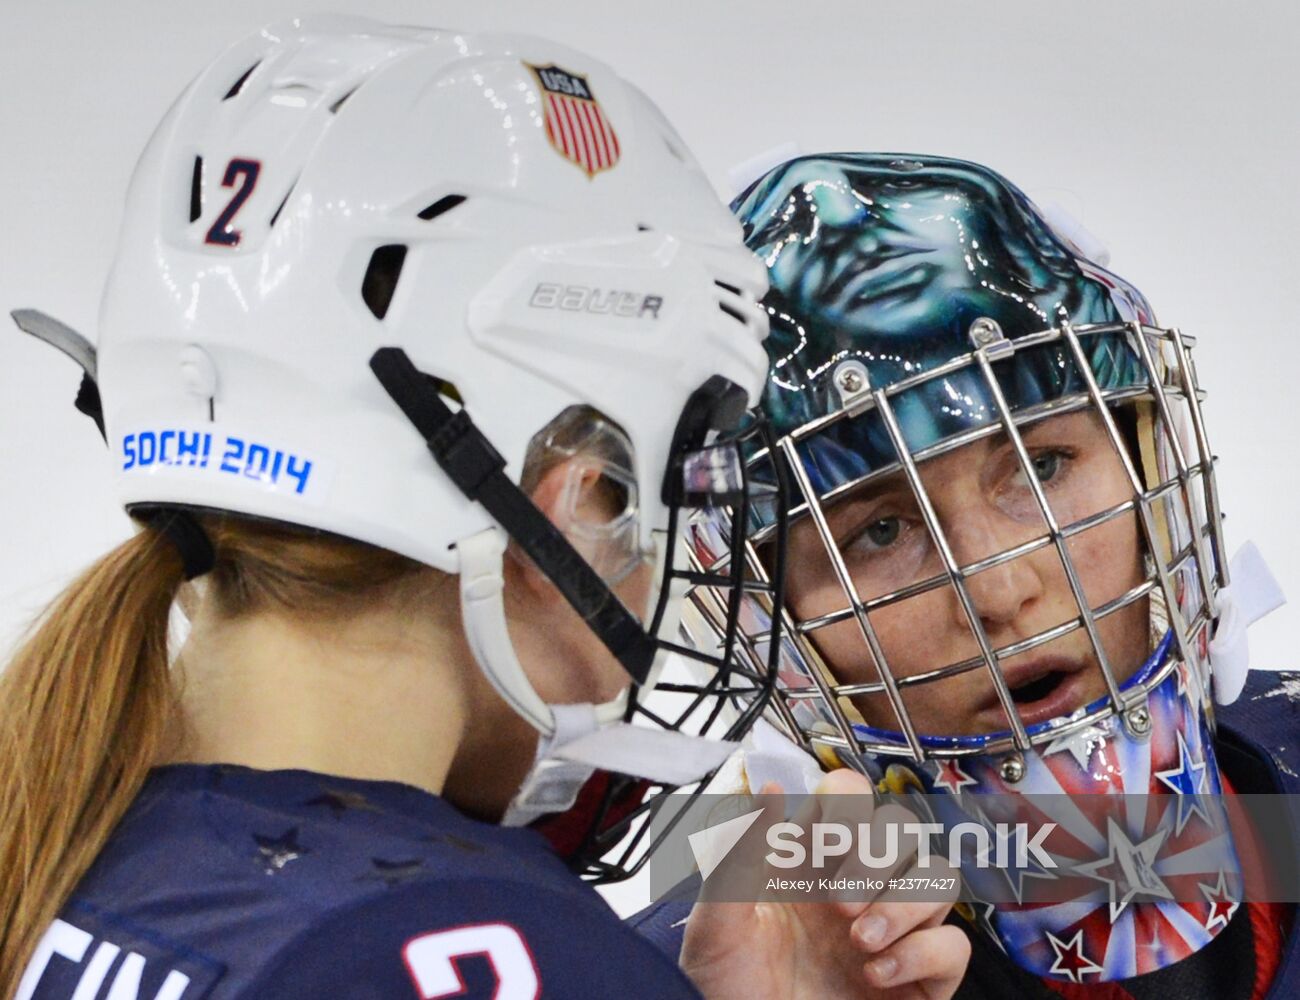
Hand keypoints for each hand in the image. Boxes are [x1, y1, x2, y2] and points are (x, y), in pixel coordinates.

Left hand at [680, 770, 969, 999]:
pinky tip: (875, 975)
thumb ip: (738, 857)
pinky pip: (954, 944)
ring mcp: (892, 929)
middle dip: (877, 857)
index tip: (826, 839)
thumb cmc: (728, 990)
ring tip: (858, 941)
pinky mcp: (919, 977)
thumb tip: (769, 789)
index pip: (849, 796)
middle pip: (902, 828)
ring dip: (903, 902)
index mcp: (808, 860)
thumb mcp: (717, 925)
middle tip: (839, 903)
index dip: (848, 805)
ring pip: (938, 877)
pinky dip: (921, 953)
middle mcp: (856, 886)